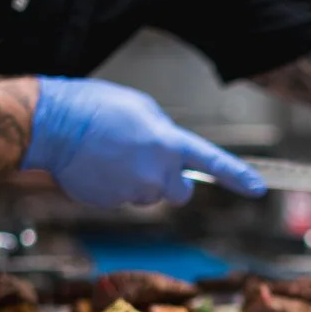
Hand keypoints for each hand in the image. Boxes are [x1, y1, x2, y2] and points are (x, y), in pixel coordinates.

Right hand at [23, 77, 266, 208]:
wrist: (52, 125)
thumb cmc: (95, 108)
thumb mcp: (140, 108)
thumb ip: (163, 133)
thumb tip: (167, 151)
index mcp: (168, 143)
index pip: (212, 161)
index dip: (237, 176)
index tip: (258, 189)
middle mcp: (156, 172)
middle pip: (179, 192)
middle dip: (169, 183)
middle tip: (146, 161)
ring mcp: (134, 192)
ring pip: (147, 195)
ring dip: (136, 181)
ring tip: (111, 155)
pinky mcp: (112, 203)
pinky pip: (122, 198)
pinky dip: (113, 186)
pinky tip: (97, 166)